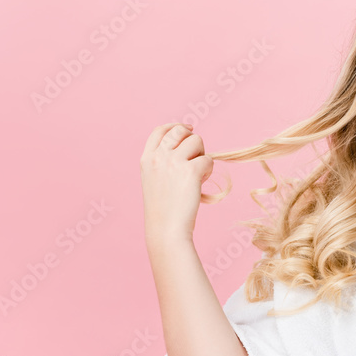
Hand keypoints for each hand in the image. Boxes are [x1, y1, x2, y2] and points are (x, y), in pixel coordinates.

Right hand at [140, 122, 211, 244]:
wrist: (166, 229)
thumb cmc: (164, 210)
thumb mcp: (155, 180)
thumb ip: (164, 162)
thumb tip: (188, 146)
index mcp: (146, 159)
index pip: (160, 131)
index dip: (176, 126)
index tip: (188, 129)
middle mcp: (158, 157)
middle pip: (180, 131)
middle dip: (193, 141)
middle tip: (197, 158)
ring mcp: (173, 162)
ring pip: (197, 141)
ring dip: (202, 156)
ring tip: (198, 176)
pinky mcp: (190, 170)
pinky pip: (208, 159)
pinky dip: (209, 170)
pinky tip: (201, 184)